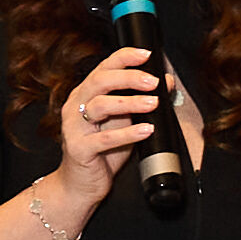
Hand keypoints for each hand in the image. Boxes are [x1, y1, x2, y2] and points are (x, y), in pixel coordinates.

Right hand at [40, 38, 175, 216]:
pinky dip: (127, 133)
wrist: (81, 185)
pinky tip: (145, 130)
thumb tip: (166, 82)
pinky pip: (104, 139)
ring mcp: (74, 128)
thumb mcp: (124, 122)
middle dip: (129, 78)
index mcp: (85, 95)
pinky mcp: (79, 149)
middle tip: (153, 82)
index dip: (124, 58)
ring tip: (153, 103)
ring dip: (130, 103)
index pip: (103, 68)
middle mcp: (76, 107)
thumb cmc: (102, 152)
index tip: (146, 55)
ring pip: (100, 106)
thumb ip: (140, 101)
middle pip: (99, 82)